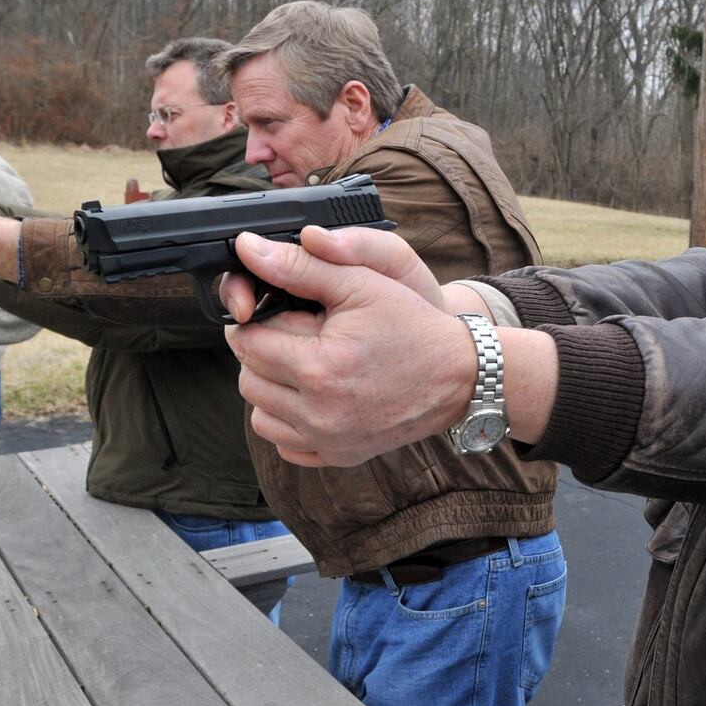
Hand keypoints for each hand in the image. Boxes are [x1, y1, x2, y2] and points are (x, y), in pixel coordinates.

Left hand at [223, 230, 474, 466]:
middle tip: (297, 334)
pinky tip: (314, 395)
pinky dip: (289, 419)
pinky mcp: (338, 456)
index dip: (256, 320)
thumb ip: (299, 265)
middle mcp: (319, 413)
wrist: (458, 375)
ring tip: (304, 363)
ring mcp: (328, 441)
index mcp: (320, 367)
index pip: (247, 342)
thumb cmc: (412, 324)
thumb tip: (247, 248)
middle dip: (263, 352)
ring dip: (271, 387)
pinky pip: (285, 443)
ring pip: (260, 414)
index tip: (278, 311)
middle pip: (248, 379)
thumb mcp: (360, 282)